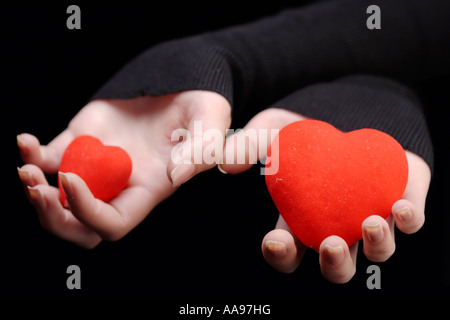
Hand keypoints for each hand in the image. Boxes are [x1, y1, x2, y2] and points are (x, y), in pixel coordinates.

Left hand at [17, 90, 230, 247]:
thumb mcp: (212, 125)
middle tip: (37, 191)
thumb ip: (202, 151)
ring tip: (26, 169)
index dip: (88, 214)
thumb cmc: (201, 109)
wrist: (180, 83)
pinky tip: (25, 142)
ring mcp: (98, 163)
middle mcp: (119, 183)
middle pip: (78, 225)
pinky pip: (49, 157)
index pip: (112, 224)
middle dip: (52, 217)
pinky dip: (32, 154)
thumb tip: (174, 175)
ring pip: (57, 196)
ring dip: (34, 189)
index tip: (72, 181)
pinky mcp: (83, 139)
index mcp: (147, 189)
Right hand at [219, 108, 430, 282]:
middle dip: (334, 264)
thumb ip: (248, 144)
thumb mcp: (272, 129)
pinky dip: (407, 220)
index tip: (275, 241)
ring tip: (369, 223)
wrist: (347, 106)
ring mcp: (369, 215)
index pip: (289, 250)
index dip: (281, 254)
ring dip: (375, 246)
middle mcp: (337, 225)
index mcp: (302, 218)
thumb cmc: (304, 127)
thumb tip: (223, 161)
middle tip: (331, 245)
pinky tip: (399, 207)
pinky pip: (410, 223)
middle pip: (336, 265)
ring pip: (376, 251)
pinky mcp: (400, 201)